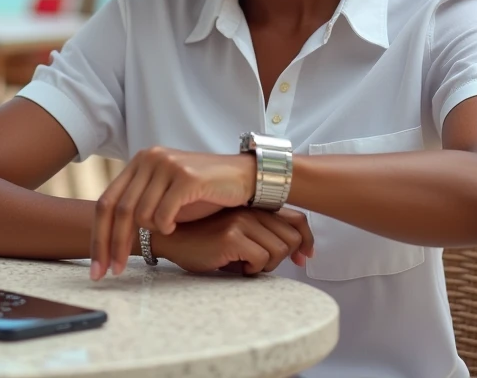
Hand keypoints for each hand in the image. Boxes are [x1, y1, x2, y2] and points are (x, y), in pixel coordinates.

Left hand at [91, 147, 256, 279]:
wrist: (242, 177)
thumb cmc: (203, 191)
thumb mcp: (165, 193)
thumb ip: (140, 203)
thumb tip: (110, 234)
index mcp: (139, 162)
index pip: (106, 202)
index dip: (98, 236)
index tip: (98, 266)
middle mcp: (149, 158)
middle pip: (118, 210)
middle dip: (112, 246)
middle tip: (112, 272)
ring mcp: (167, 165)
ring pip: (140, 214)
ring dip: (152, 232)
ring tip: (169, 231)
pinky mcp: (185, 176)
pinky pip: (163, 214)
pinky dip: (167, 227)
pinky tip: (176, 226)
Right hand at [155, 208, 314, 275]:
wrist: (170, 238)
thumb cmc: (203, 239)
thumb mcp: (238, 232)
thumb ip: (263, 235)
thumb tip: (298, 253)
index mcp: (254, 207)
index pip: (297, 219)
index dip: (306, 240)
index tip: (302, 257)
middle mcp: (251, 210)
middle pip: (292, 238)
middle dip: (281, 258)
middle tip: (259, 264)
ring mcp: (241, 221)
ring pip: (279, 250)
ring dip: (266, 265)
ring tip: (246, 264)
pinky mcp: (231, 236)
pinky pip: (261, 259)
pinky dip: (253, 269)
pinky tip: (237, 267)